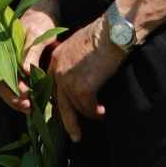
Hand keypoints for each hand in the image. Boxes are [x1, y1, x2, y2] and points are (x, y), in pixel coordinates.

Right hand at [0, 8, 59, 112]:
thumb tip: (24, 71)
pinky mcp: (18, 69)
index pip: (2, 73)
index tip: (27, 95)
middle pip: (1, 84)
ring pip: (6, 87)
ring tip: (30, 108)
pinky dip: (21, 96)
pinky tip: (31, 103)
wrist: (44, 17)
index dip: (13, 87)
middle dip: (12, 98)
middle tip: (28, 107)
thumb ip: (31, 51)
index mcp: (5, 50)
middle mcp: (5, 59)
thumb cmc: (41, 24)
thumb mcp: (38, 35)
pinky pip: (15, 85)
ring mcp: (10, 64)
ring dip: (16, 100)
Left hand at [47, 16, 126, 141]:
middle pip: (59, 101)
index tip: (63, 112)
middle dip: (67, 120)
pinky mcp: (83, 87)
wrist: (113, 32)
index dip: (59, 100)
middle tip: (74, 135)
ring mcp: (69, 79)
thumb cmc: (102, 34)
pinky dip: (96, 111)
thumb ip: (74, 61)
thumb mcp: (79, 45)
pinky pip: (89, 107)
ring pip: (76, 107)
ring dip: (88, 113)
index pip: (52, 85)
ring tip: (98, 114)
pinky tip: (102, 110)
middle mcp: (59, 69)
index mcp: (56, 58)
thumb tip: (80, 76)